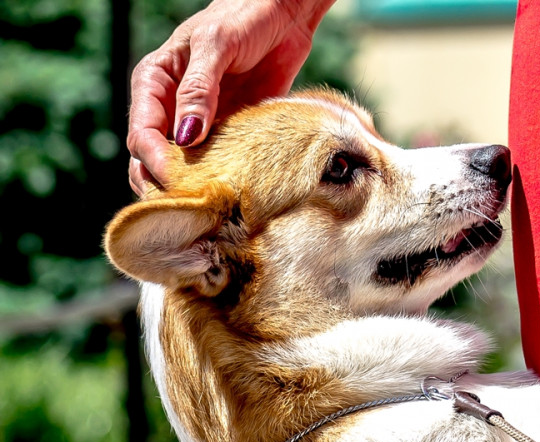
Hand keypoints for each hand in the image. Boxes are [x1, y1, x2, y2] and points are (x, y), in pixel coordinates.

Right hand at [127, 0, 335, 193]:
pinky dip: (219, 184)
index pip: (143, 133)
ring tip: (207, 211)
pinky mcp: (229, 134)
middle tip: (187, 208)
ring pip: (183, 169)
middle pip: (153, 160)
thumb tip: (185, 135)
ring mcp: (200, 124)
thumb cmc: (243, 17)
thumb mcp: (217, 46)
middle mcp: (171, 108)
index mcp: (155, 83)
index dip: (154, 161)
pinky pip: (217, 166)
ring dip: (191, 190)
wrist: (283, 15)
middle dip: (164, 185)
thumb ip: (199, 88)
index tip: (175, 181)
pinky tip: (231, 199)